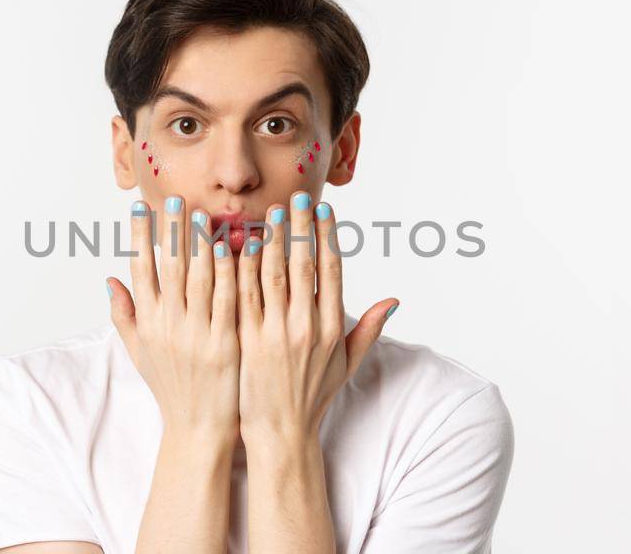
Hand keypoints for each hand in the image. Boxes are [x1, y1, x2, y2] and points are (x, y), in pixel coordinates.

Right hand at [107, 195, 240, 437]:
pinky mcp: (224, 343)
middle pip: (170, 266)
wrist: (197, 429)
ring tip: (204, 213)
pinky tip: (231, 247)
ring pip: (200, 278)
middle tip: (175, 197)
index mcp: (148, 323)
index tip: (141, 207)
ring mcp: (197, 334)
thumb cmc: (171, 388)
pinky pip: (229, 299)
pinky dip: (230, 272)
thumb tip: (108, 279)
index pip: (140, 269)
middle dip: (172, 229)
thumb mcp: (139, 352)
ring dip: (202, 243)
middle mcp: (169, 325)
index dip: (141, 237)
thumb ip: (124, 314)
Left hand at [235, 191, 396, 440]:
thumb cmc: (313, 396)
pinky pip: (243, 297)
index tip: (322, 210)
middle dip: (300, 228)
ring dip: (272, 240)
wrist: (281, 432)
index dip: (327, 237)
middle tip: (295, 197)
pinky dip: (240, 268)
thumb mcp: (347, 364)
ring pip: (272, 276)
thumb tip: (393, 300)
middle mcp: (306, 327)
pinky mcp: (248, 342)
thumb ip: (367, 329)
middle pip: (303, 266)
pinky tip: (237, 244)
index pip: (331, 271)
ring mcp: (276, 334)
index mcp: (331, 328)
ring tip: (268, 212)